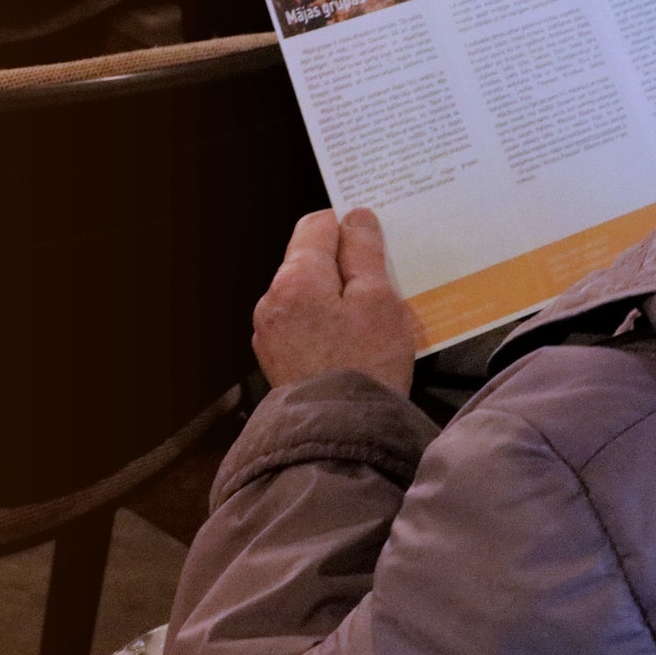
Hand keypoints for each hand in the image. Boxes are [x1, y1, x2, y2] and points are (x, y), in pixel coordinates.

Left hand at [252, 208, 422, 395]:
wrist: (340, 437)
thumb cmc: (365, 366)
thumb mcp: (378, 300)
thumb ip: (364, 253)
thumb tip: (356, 217)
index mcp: (296, 278)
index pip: (318, 225)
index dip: (350, 227)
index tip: (378, 243)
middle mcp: (272, 301)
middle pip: (310, 261)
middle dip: (346, 266)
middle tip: (385, 285)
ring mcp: (270, 333)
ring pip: (309, 295)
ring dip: (338, 298)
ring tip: (373, 320)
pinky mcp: (277, 360)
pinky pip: (304, 325)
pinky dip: (328, 325)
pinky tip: (355, 344)